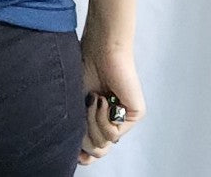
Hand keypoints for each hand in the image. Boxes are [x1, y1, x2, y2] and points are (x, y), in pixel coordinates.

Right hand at [77, 33, 146, 165]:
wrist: (99, 50)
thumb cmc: (83, 69)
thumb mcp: (76, 104)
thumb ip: (80, 129)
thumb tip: (82, 159)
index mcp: (99, 118)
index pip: (93, 149)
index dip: (83, 150)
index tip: (76, 148)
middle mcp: (113, 121)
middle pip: (96, 149)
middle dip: (85, 130)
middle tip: (85, 106)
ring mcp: (124, 118)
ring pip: (103, 144)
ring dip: (92, 121)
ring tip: (94, 99)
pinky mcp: (134, 114)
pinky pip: (114, 134)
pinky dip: (102, 117)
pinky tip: (103, 98)